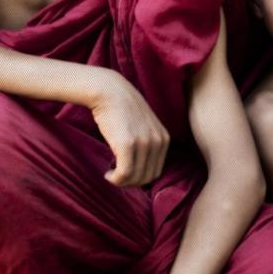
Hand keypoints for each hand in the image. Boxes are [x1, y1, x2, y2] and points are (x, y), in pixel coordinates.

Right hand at [88, 71, 169, 185]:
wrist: (109, 91)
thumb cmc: (121, 109)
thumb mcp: (143, 126)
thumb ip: (147, 144)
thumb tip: (138, 172)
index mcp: (164, 138)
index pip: (156, 171)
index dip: (139, 178)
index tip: (126, 175)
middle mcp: (158, 141)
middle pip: (147, 177)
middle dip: (131, 183)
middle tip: (116, 178)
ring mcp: (144, 143)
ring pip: (135, 177)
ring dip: (122, 182)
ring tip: (111, 175)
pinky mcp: (127, 144)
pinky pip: (124, 173)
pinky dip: (116, 179)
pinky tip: (108, 173)